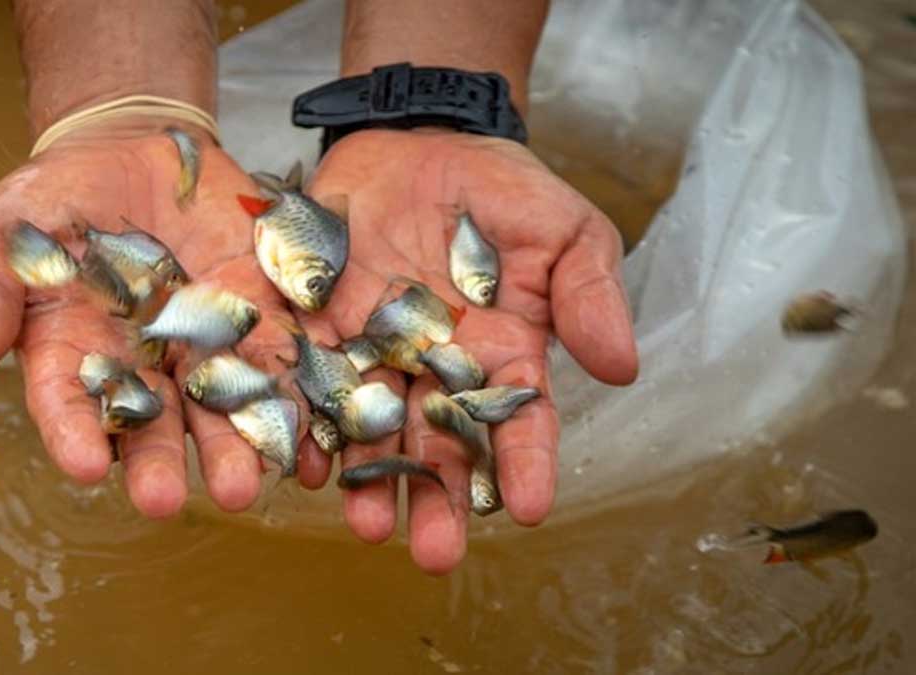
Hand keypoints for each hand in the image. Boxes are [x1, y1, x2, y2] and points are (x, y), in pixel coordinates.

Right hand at [0, 118, 317, 517]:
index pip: (67, 402)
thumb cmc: (53, 200)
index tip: (83, 465)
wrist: (132, 153)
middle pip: (151, 422)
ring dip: (233, 447)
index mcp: (71, 353)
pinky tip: (306, 435)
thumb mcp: (1, 233)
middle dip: (158, 462)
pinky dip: (293, 396)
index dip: (73, 434)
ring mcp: (203, 346)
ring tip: (241, 485)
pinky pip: (280, 360)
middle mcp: (140, 366)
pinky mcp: (258, 318)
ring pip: (221, 405)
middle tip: (165, 501)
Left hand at [300, 129, 637, 573]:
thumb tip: (623, 368)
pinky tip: (304, 462)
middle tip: (434, 554)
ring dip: (370, 479)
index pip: (518, 419)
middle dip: (438, 498)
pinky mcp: (319, 326)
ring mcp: (376, 351)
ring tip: (366, 526)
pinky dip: (306, 420)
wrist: (421, 141)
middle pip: (440, 443)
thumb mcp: (566, 230)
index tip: (528, 508)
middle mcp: (437, 368)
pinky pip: (310, 379)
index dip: (524, 463)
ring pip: (372, 427)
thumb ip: (588, 294)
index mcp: (502, 354)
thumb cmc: (503, 192)